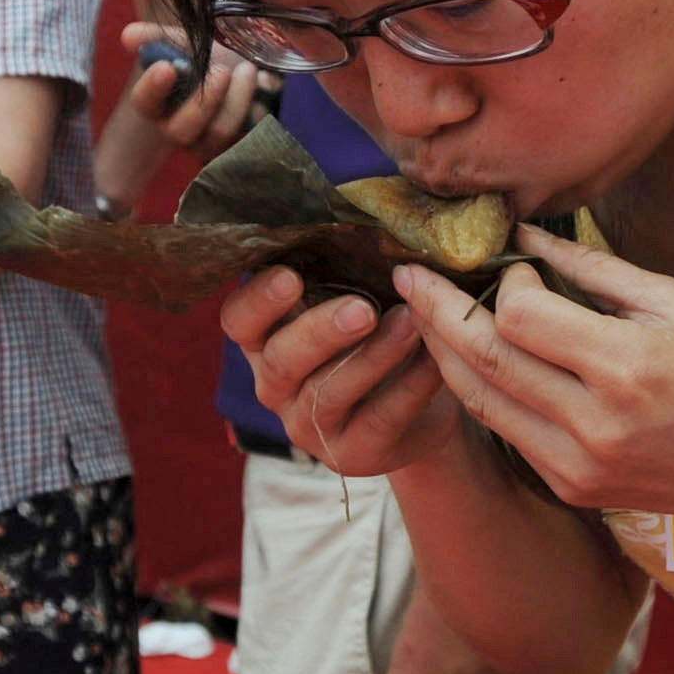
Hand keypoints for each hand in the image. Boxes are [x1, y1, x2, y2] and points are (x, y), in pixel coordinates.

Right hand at [91, 22, 265, 213]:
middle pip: (181, 129)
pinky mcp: (239, 148)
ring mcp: (209, 144)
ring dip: (238, 98)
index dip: (152, 87)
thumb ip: (159, 39)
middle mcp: (179, 130)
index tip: (167, 67)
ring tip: (250, 69)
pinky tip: (264, 86)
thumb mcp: (187, 45)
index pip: (144, 103)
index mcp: (159, 104)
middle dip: (204, 99)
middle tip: (222, 70)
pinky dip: (258, 106)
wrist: (249, 72)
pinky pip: (249, 135)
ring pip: (220, 132)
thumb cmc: (210, 61)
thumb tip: (129, 36)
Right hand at [219, 263, 468, 478]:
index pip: (238, 321)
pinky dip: (410, 386)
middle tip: (363, 308)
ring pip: (331, 392)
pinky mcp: (350, 454)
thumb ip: (345, 271)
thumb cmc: (376, 336)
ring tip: (410, 324)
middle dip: (322, 331)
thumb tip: (368, 220)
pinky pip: (378, 418)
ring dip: (373, 356)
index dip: (258, 301)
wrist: (418, 406)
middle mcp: (275, 384)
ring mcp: (308, 425)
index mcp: (265, 339)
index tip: (290, 276)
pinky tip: (434, 359)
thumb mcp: (352, 300)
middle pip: (284, 360)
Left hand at [391, 226, 673, 558]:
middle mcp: (595, 423)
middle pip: (485, 359)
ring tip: (423, 312)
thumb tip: (526, 236)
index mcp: (628, 368)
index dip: (506, 283)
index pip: (521, 317)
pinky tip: (474, 359)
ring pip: (481, 400)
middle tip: (408, 274)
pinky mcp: (570, 487)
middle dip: (436, 311)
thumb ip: (594, 271)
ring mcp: (577, 464)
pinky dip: (484, 390)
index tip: (517, 266)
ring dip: (445, 353)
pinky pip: (507, 429)